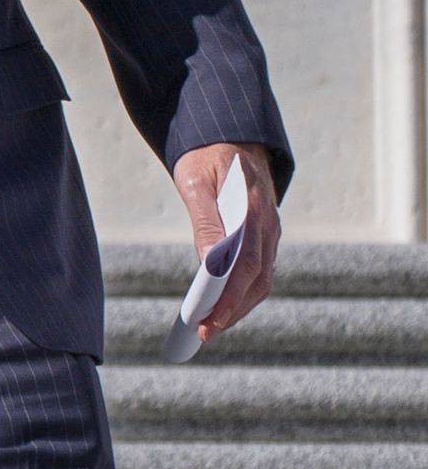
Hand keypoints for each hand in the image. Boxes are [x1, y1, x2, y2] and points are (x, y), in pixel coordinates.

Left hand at [173, 141, 282, 339]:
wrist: (231, 134)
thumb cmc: (207, 157)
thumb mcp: (196, 183)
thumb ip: (205, 221)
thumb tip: (208, 263)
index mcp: (255, 211)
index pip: (247, 266)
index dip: (229, 298)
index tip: (207, 320)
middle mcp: (269, 225)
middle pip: (257, 280)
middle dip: (232, 311)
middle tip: (203, 334)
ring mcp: (270, 231)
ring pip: (261, 279)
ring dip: (237, 306)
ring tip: (209, 327)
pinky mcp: (264, 235)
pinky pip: (258, 269)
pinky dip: (241, 291)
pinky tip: (220, 305)